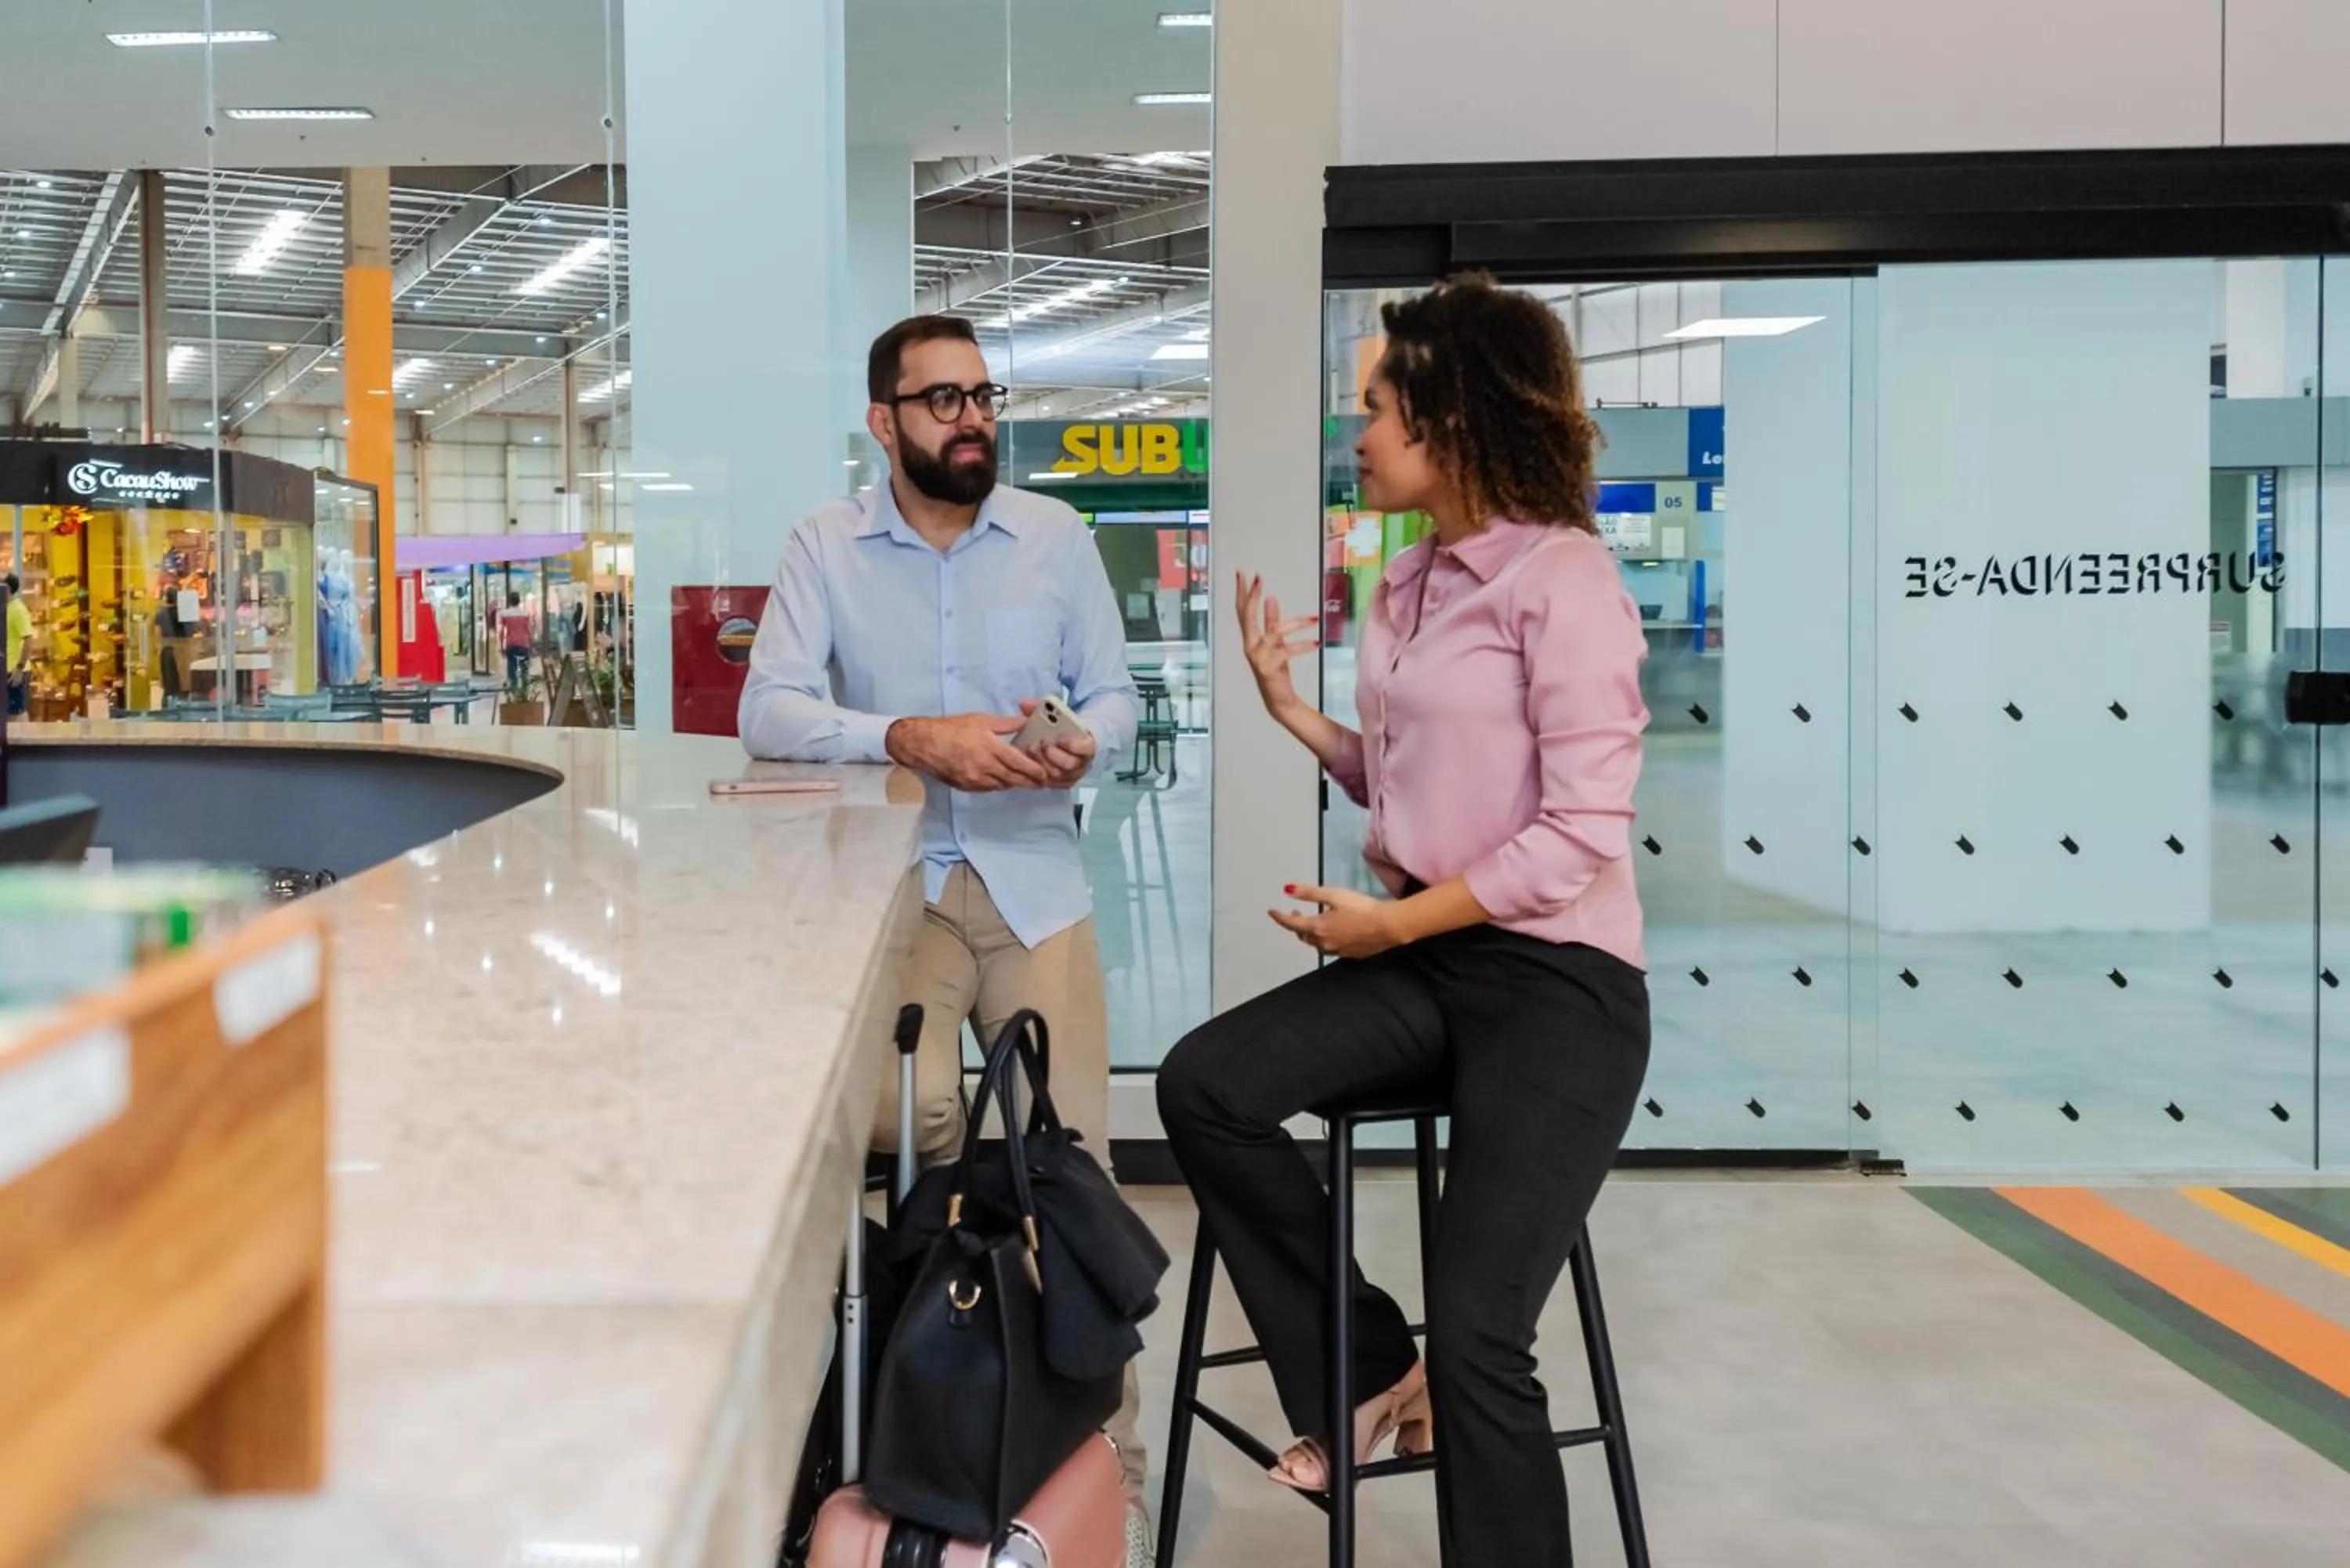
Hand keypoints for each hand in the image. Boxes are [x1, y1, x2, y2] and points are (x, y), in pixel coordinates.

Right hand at [885, 713, 1051, 792]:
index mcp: (990, 748)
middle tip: (1042, 781)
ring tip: (1027, 779)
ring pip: (1003, 786)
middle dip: (1030, 781)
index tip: (1045, 773)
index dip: (1035, 770)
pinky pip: (990, 789)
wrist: (923, 745)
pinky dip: (1000, 784)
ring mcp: (976, 780)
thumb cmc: (952, 729)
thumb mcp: (981, 719)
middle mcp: (985, 768)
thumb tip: (1025, 721)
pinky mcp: (968, 787)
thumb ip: (1006, 723)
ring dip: (1016, 783)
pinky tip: (1004, 779)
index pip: (1019, 764)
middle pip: (1014, 779)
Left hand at [1018, 699, 1095, 788]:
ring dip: (1042, 763)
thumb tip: (1024, 704)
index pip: (1088, 748)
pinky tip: (1027, 763)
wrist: (1074, 742)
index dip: (1074, 745)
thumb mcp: (1058, 715)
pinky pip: (1049, 783)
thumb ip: (1042, 708)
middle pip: (1069, 765)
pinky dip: (1038, 774)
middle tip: (1040, 744)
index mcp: (1088, 745)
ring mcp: (1072, 775)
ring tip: (1030, 750)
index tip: (1059, 738)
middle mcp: (1083, 764)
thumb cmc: (1065, 728)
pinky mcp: (1061, 783)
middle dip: (1053, 755)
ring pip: (1057, 775)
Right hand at [1237, 572, 1319, 718]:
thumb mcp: (1276, 641)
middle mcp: (1249, 646)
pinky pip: (1287, 651)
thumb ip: (1271, 621)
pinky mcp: (1269, 668)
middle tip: (1258, 578)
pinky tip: (1317, 641)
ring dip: (1297, 623)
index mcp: (1250, 638)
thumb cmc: (1276, 669)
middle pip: (1247, 617)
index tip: (1242, 573)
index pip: (1242, 611)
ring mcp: (1257, 658)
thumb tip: (1271, 599)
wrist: (1279, 698)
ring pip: (1274, 632)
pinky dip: (1304, 645)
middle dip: (1252, 596)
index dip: (1242, 592)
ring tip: (1315, 619)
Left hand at [1270, 883, 1407, 960]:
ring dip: (1310, 934)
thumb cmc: (1362, 908)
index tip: (1271, 911)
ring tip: (1314, 922)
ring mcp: (1337, 951)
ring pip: (1316, 945)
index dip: (1279, 917)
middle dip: (1296, 925)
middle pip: (1302, 936)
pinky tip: (1333, 932)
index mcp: (1317, 927)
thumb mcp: (1333, 895)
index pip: (1290, 924)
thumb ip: (1309, 893)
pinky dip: (1325, 940)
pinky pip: (1331, 949)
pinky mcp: (1349, 955)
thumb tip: (1287, 890)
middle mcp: (1323, 943)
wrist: (1388, 926)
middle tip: (1296, 913)